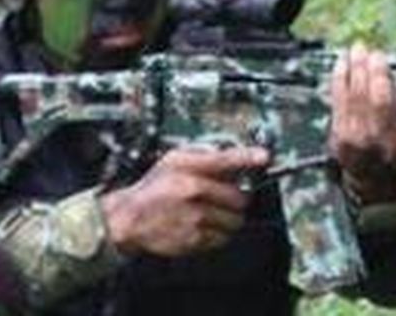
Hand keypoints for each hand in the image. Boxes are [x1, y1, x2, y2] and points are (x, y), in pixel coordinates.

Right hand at [101, 146, 268, 256]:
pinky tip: (203, 225)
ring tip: (212, 213)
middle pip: (239, 197)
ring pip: (235, 220)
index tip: (264, 157)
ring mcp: (195, 217)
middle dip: (237, 198)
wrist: (130, 218)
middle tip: (226, 198)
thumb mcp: (173, 161)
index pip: (226, 159)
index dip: (248, 157)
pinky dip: (218, 233)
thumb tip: (234, 161)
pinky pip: (223, 238)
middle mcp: (193, 191)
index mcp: (188, 168)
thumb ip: (203, 158)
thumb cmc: (153, 189)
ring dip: (230, 218)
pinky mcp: (195, 239)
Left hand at [329, 43, 395, 204]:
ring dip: (357, 69)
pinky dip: (341, 77)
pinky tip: (343, 62)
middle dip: (377, 74)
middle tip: (375, 53)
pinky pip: (339, 100)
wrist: (373, 175)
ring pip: (357, 97)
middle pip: (381, 105)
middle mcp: (385, 146)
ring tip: (358, 49)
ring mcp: (360, 142)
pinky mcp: (339, 135)